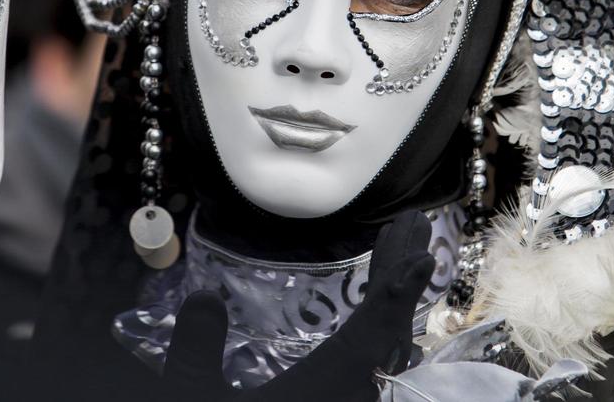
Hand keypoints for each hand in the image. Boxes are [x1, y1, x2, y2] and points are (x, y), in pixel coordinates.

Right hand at [162, 210, 434, 401]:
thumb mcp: (189, 398)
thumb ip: (195, 352)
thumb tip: (204, 296)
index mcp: (318, 396)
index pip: (368, 339)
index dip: (397, 295)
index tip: (424, 258)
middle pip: (382, 335)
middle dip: (398, 279)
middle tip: (413, 228)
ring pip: (379, 353)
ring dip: (390, 301)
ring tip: (397, 252)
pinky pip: (368, 370)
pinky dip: (376, 332)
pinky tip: (378, 315)